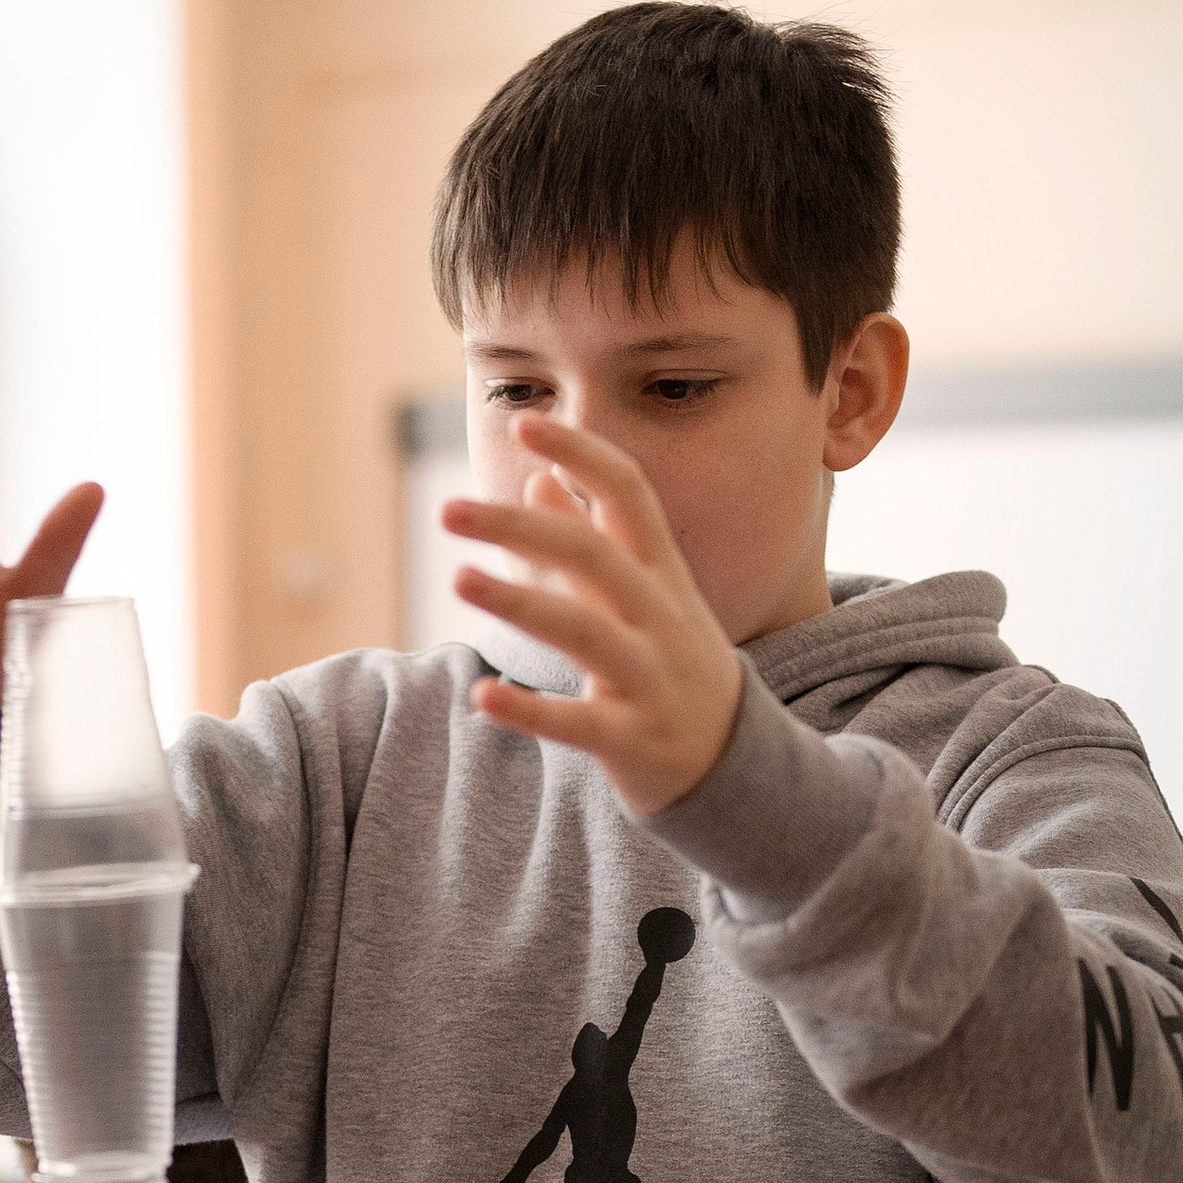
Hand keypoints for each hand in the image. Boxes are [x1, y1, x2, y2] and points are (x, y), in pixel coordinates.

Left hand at [444, 417, 745, 816]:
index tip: (525, 421)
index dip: (581, 453)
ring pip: (585, 632)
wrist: (734, 761)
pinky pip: (578, 724)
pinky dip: (530, 712)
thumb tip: (538, 479)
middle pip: (594, 555)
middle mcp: (659, 616)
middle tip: (448, 509)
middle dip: (520, 528)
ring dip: (520, 603)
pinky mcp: (632, 740)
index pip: (629, 493)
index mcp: (661, 572)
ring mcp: (650, 678)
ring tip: (459, 579)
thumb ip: (593, 537)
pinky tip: (484, 697)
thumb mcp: (645, 595)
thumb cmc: (672, 662)